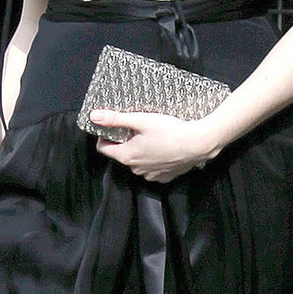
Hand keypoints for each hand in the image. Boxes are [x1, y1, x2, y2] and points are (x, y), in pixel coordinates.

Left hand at [91, 110, 216, 182]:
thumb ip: (116, 119)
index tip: (113, 126)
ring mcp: (151, 175)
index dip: (105, 136)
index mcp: (127, 156)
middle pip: (122, 154)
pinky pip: (153, 168)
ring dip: (141, 151)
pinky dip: (155, 159)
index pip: (104, 149)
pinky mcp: (164, 177)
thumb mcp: (141, 120)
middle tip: (139, 128)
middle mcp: (136, 169)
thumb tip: (94, 116)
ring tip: (153, 137)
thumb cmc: (171, 130)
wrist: (198, 143)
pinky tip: (164, 148)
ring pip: (138, 162)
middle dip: (126, 142)